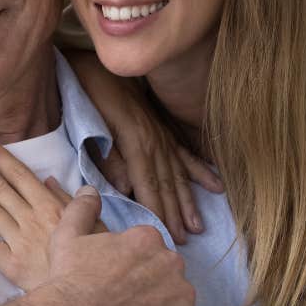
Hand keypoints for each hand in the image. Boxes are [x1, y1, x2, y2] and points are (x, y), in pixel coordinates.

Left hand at [0, 142, 105, 290]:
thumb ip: (70, 201)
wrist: (85, 297)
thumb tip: (49, 179)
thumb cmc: (91, 261)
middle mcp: (31, 219)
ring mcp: (18, 241)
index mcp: (50, 207)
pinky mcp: (9, 264)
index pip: (20, 176)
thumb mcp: (92, 225)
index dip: (1, 159)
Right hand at [39, 189, 206, 305]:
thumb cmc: (68, 279)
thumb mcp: (68, 235)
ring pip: (180, 300)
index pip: (150, 250)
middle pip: (167, 273)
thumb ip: (83, 208)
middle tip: (125, 302)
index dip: (133, 267)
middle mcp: (171, 262)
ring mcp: (183, 296)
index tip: (117, 279)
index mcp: (148, 239)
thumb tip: (91, 190)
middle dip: (151, 285)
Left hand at [65, 49, 221, 242]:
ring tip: (199, 226)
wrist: (96, 64)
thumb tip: (126, 188)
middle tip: (183, 241)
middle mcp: (155, 141)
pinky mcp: (162, 128)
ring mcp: (161, 135)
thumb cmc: (89, 95)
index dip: (158, 211)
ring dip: (188, 201)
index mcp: (136, 143)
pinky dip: (200, 170)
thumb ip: (110, 157)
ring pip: (178, 173)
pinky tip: (215, 185)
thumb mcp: (93, 125)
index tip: (167, 234)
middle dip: (175, 214)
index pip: (149, 186)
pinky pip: (185, 153)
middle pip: (167, 184)